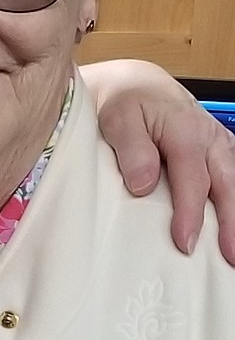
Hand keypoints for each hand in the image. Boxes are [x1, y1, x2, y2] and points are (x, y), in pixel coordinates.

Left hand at [84, 59, 234, 262]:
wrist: (133, 83)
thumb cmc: (124, 101)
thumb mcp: (117, 118)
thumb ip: (132, 150)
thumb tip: (144, 185)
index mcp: (186, 130)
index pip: (192, 179)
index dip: (189, 212)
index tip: (184, 241)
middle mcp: (210, 137)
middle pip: (226, 184)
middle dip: (230, 223)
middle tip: (229, 256)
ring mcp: (218, 143)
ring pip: (234, 181)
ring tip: (233, 250)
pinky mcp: (218, 150)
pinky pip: (232, 175)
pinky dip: (233, 198)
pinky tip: (232, 224)